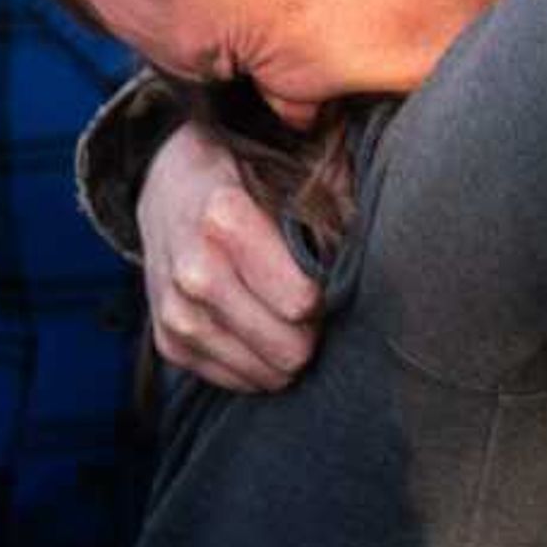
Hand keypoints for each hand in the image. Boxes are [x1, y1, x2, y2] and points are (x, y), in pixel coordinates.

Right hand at [138, 118, 318, 390]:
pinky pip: (239, 381)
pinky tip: (254, 323)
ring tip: (281, 310)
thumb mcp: (292, 164)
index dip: (327, 293)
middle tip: (308, 298)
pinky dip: (255, 359)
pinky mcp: (168, 344)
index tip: (325, 272)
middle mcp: (193, 273)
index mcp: (224, 219)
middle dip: (310, 329)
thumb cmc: (246, 174)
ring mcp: (176, 314)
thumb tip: (381, 251)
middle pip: (289, 348)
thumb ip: (337, 201)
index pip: (302, 301)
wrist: (165, 184)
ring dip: (284, 349)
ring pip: (267, 374)